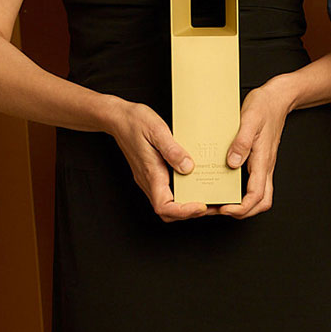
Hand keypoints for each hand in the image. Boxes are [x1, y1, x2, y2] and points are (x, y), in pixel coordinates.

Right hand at [108, 99, 208, 220]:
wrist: (118, 118)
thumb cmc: (135, 122)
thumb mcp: (157, 130)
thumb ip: (172, 150)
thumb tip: (189, 167)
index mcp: (150, 173)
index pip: (164, 206)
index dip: (183, 211)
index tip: (201, 205)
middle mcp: (149, 181)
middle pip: (168, 212)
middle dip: (190, 213)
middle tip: (212, 205)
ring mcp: (149, 179)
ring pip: (168, 204)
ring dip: (187, 206)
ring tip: (208, 198)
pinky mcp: (152, 174)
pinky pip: (167, 192)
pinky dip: (182, 194)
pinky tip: (195, 184)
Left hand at [218, 76, 296, 218]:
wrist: (278, 98)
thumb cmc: (265, 106)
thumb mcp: (249, 119)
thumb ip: (241, 142)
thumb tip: (232, 163)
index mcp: (263, 160)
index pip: (256, 196)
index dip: (241, 208)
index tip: (224, 208)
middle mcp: (266, 166)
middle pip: (260, 203)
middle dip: (241, 212)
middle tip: (218, 210)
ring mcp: (264, 165)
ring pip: (259, 196)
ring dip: (242, 205)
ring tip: (220, 202)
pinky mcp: (260, 161)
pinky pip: (254, 184)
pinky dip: (242, 192)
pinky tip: (226, 185)